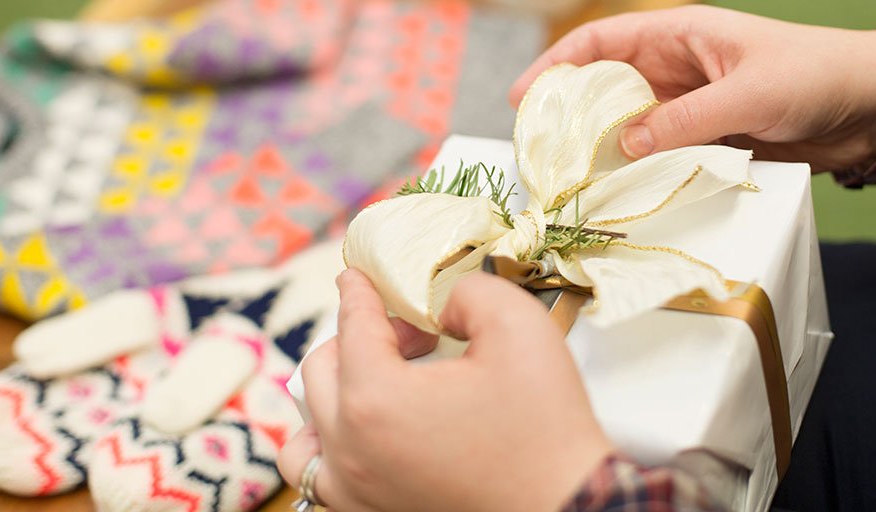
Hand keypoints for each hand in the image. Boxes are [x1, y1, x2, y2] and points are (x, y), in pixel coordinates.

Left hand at [278, 269, 611, 510]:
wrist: (569, 507)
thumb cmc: (546, 426)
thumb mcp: (519, 325)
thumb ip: (469, 291)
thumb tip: (441, 306)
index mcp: (376, 399)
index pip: (352, 324)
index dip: (358, 291)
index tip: (357, 276)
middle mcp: (351, 450)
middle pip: (323, 370)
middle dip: (361, 337)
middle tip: (415, 334)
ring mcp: (355, 492)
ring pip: (306, 431)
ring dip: (333, 394)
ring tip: (379, 383)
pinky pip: (321, 477)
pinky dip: (330, 447)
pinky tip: (368, 435)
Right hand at [509, 5, 875, 172]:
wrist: (871, 108)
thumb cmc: (815, 76)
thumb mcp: (747, 92)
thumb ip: (685, 119)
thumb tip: (626, 146)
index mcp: (679, 37)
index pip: (601, 43)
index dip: (557, 66)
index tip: (524, 97)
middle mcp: (675, 72)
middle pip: (605, 91)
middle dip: (570, 117)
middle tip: (539, 152)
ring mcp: (688, 109)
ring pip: (629, 130)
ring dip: (603, 153)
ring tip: (571, 182)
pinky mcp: (704, 141)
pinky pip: (659, 158)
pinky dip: (638, 174)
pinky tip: (621, 195)